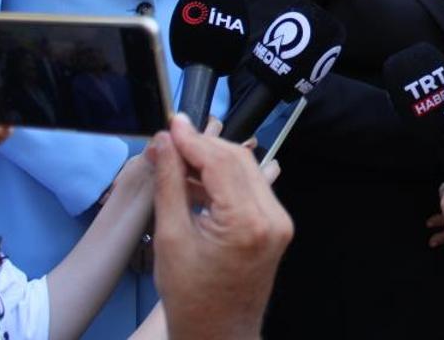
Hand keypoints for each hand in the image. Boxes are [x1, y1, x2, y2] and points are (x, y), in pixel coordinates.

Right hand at [150, 114, 292, 339]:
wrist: (217, 336)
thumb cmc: (191, 299)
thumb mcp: (170, 238)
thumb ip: (170, 184)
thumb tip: (165, 144)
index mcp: (248, 223)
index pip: (221, 162)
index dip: (192, 139)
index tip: (170, 124)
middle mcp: (273, 218)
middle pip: (237, 160)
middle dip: (201, 146)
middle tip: (167, 141)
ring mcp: (278, 222)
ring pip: (245, 170)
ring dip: (211, 160)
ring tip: (175, 160)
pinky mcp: (275, 226)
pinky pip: (250, 188)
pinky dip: (223, 179)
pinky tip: (195, 180)